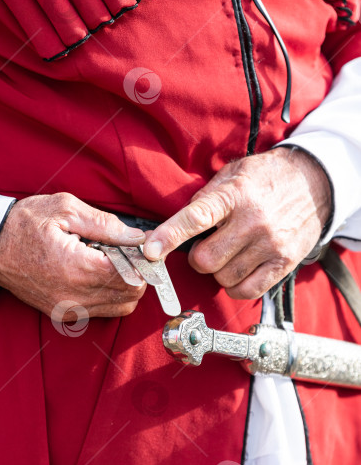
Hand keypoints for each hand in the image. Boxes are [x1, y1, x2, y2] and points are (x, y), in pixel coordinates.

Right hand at [0, 193, 146, 318]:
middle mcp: (74, 296)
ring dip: (126, 286)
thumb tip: (137, 236)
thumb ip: (105, 224)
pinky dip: (111, 295)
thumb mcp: (65, 210)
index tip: (140, 245)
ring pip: (121, 307)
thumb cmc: (24, 223)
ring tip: (113, 261)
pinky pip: (102, 311)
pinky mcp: (63, 313)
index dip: (141, 260)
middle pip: (130, 294)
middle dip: (137, 273)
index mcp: (77, 268)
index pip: (130, 275)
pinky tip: (99, 273)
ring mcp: (68, 309)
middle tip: (128, 252)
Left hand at [143, 147, 331, 298]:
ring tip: (229, 253)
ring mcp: (270, 245)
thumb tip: (177, 222)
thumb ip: (206, 196)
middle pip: (205, 259)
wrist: (315, 182)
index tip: (150, 250)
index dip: (169, 235)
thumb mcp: (233, 173)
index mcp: (235, 194)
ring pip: (223, 277)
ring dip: (217, 271)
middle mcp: (253, 221)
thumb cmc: (266, 178)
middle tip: (206, 246)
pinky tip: (238, 270)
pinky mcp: (284, 263)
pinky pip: (246, 290)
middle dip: (197, 257)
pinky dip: (234, 285)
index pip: (196, 217)